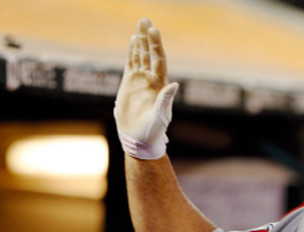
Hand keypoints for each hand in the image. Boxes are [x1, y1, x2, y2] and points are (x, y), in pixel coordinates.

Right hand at [114, 17, 178, 158]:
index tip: (154, 30)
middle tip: (145, 19)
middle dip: (148, 37)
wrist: (139, 139)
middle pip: (150, 53)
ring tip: (140, 24)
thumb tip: (174, 85)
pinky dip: (132, 52)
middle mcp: (151, 80)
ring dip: (141, 40)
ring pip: (141, 56)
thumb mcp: (160, 117)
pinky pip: (131, 63)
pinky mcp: (129, 84)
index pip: (159, 60)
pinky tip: (133, 40)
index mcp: (160, 86)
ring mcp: (140, 81)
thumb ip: (165, 101)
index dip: (157, 45)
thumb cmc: (152, 132)